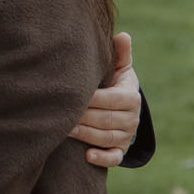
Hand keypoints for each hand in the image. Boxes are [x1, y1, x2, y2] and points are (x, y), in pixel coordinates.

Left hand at [70, 31, 140, 167]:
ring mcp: (126, 136)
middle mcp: (131, 118)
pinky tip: (87, 156)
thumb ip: (120, 54)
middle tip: (61, 114)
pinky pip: (114, 157)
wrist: (123, 110)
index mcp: (130, 96)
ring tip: (66, 130)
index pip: (111, 99)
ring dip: (86, 135)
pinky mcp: (120, 150)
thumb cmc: (115, 84)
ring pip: (106, 138)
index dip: (92, 99)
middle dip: (84, 117)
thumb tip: (123, 35)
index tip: (72, 96)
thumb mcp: (120, 69)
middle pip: (106, 119)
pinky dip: (102, 158)